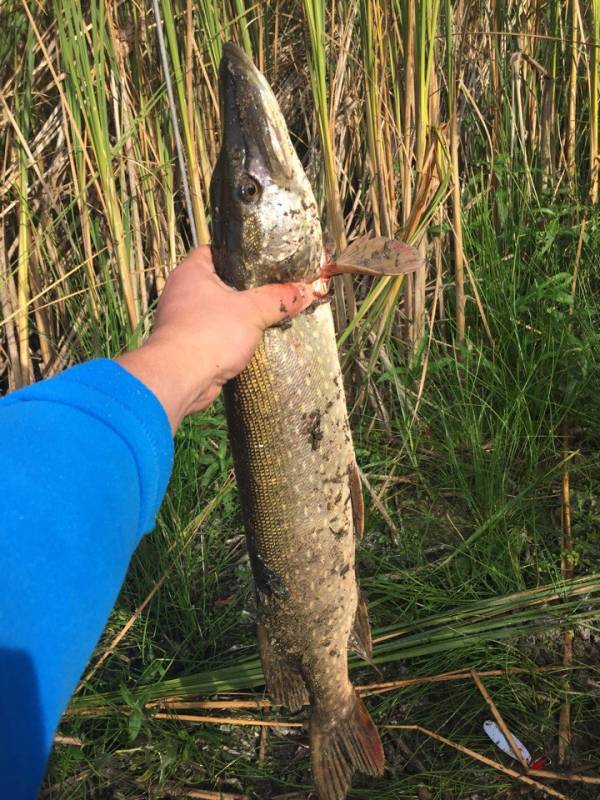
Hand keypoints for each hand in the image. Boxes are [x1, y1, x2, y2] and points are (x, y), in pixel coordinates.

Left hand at [116, 246, 313, 431]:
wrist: (180, 377)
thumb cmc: (208, 334)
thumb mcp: (252, 311)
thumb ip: (279, 299)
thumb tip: (304, 292)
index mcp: (191, 272)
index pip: (216, 251)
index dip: (239, 255)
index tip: (262, 261)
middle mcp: (182, 292)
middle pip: (220, 283)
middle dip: (245, 291)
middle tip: (272, 291)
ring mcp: (183, 320)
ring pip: (218, 312)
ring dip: (239, 317)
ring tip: (266, 317)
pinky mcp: (188, 344)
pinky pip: (214, 335)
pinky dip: (230, 339)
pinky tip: (250, 342)